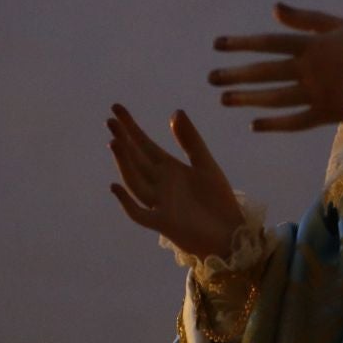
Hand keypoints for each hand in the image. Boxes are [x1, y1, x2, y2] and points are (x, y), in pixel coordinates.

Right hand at [107, 104, 246, 260]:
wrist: (231, 233)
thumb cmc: (218, 201)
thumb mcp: (205, 164)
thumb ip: (190, 140)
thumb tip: (175, 111)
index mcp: (169, 168)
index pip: (144, 144)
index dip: (130, 127)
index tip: (117, 108)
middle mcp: (159, 184)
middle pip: (136, 159)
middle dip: (124, 141)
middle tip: (110, 121)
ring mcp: (159, 203)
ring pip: (135, 181)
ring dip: (124, 163)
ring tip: (115, 143)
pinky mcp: (163, 223)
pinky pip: (139, 213)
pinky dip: (126, 202)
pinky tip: (115, 186)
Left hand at [209, 2, 342, 132]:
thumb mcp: (338, 24)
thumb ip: (305, 19)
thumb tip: (274, 9)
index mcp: (311, 45)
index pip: (269, 43)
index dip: (241, 43)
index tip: (217, 45)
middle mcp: (308, 69)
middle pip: (266, 71)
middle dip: (236, 73)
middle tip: (210, 78)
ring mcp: (316, 94)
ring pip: (275, 97)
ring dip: (248, 97)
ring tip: (224, 99)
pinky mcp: (327, 114)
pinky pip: (296, 121)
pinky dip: (274, 124)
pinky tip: (253, 124)